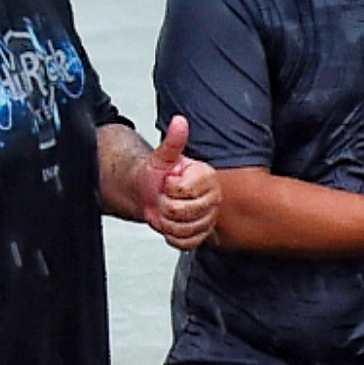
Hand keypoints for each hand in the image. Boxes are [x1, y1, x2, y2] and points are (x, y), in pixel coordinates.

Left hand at [137, 117, 219, 249]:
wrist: (150, 193)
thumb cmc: (157, 175)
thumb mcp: (162, 157)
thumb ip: (173, 141)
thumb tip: (179, 122)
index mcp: (207, 177)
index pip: (186, 190)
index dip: (170, 189)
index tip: (168, 182)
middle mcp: (214, 197)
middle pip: (185, 212)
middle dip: (166, 207)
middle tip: (164, 198)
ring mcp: (210, 216)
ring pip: (186, 228)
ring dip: (168, 222)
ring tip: (167, 210)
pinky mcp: (203, 233)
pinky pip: (188, 242)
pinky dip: (173, 236)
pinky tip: (171, 224)